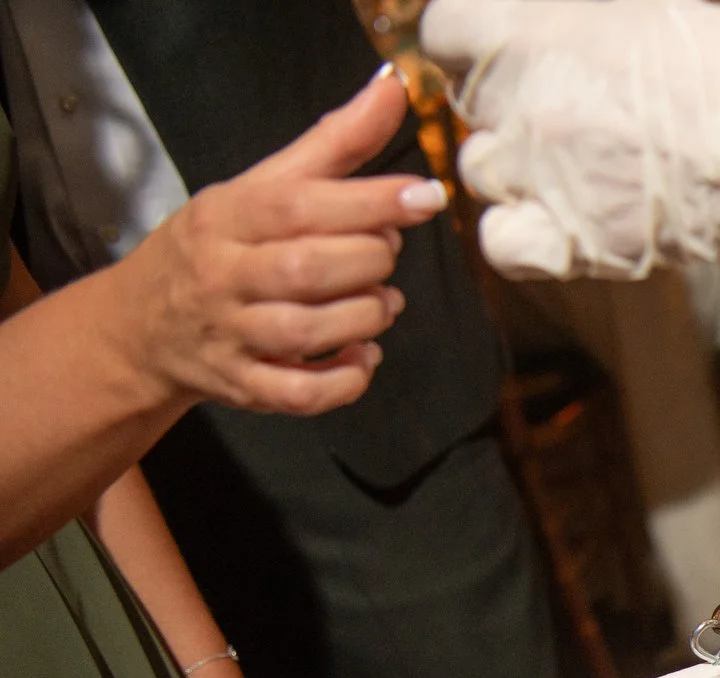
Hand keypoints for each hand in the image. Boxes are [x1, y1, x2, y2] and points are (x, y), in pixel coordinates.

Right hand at [108, 68, 450, 416]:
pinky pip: (300, 394)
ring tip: (383, 301)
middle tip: (386, 254)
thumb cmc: (222, 244)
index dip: (369, 202)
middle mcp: (223, 274)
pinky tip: (363, 355)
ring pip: (306, 331)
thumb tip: (393, 89)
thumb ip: (334, 143)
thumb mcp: (263, 184)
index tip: (424, 195)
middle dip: (369, 261)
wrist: (144, 324)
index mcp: (228, 215)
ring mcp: (230, 334)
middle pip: (307, 269)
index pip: (299, 205)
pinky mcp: (243, 386)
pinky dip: (345, 380)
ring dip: (365, 317)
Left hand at [424, 0, 719, 279]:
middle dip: (507, 102)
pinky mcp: (573, 239)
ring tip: (576, 162)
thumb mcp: (631, 2)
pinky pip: (501, 241)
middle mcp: (521, 102)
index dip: (472, 45)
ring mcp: (542, 175)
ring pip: (482, 171)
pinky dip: (519, 232)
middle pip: (469, 102)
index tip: (506, 56)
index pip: (443, 33)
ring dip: (516, 166)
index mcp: (526, 30)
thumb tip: (533, 18)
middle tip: (569, 108)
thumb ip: (559, 12)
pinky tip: (555, 218)